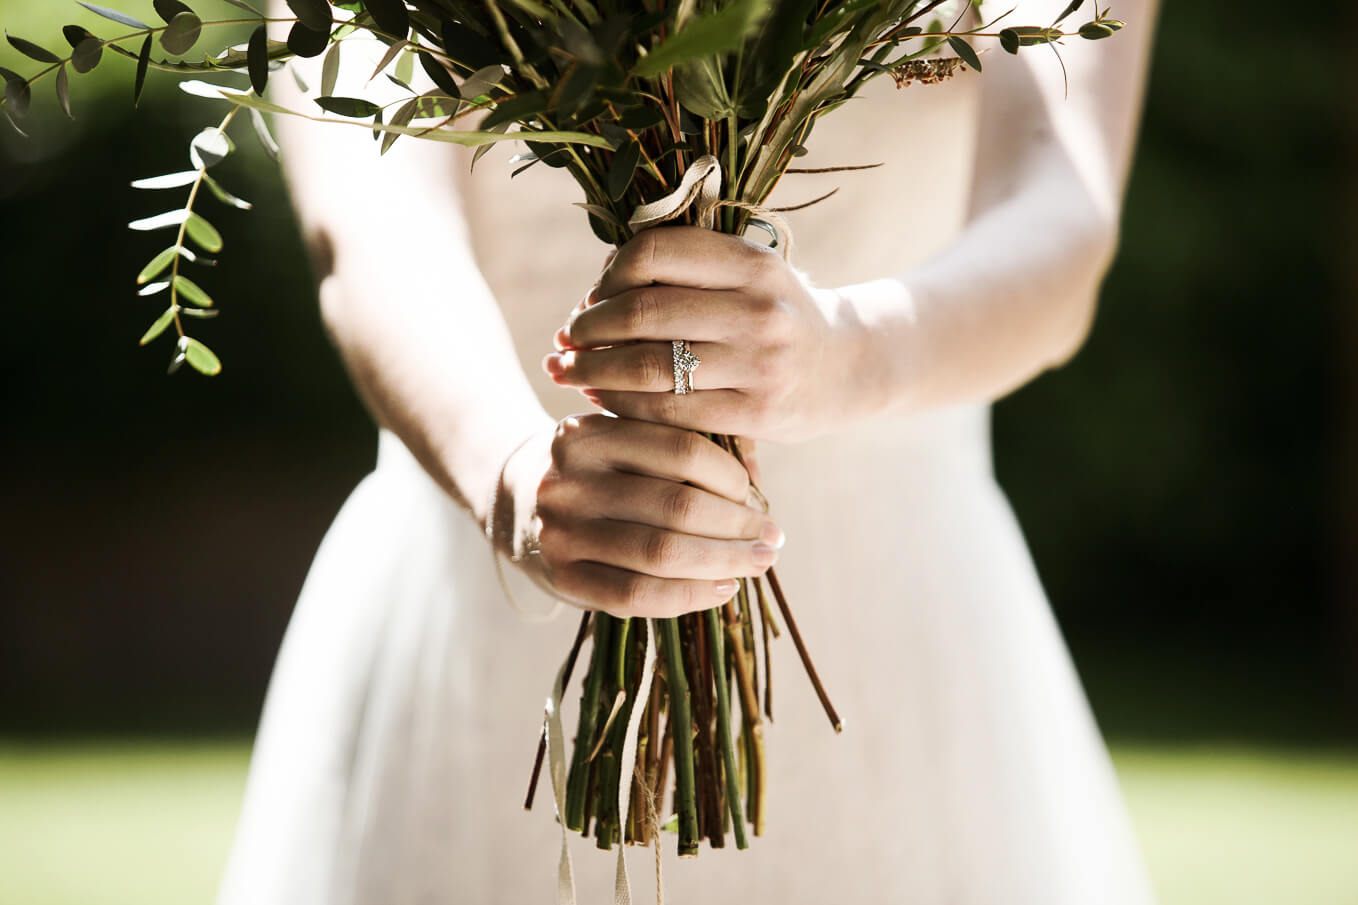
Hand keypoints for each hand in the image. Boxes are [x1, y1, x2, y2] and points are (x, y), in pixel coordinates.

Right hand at [495, 414, 783, 617]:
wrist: (516, 501)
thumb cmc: (601, 467)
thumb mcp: (628, 438)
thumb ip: (689, 445)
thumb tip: (759, 481)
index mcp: (589, 432)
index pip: (680, 450)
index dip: (731, 476)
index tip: (756, 495)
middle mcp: (568, 479)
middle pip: (676, 505)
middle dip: (737, 526)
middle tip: (772, 537)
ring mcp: (561, 532)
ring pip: (660, 553)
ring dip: (723, 562)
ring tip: (758, 563)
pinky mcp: (562, 578)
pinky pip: (636, 596)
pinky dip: (689, 596)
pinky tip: (722, 589)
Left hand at [542, 226, 866, 442]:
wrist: (850, 367)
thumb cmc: (777, 315)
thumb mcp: (748, 272)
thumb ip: (686, 268)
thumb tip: (594, 291)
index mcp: (752, 260)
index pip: (652, 253)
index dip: (606, 276)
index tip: (590, 297)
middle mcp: (759, 309)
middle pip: (641, 313)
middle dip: (587, 328)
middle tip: (564, 340)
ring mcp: (760, 364)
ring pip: (648, 368)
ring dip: (592, 371)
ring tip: (568, 372)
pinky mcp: (757, 414)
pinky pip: (668, 413)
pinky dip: (622, 406)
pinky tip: (602, 401)